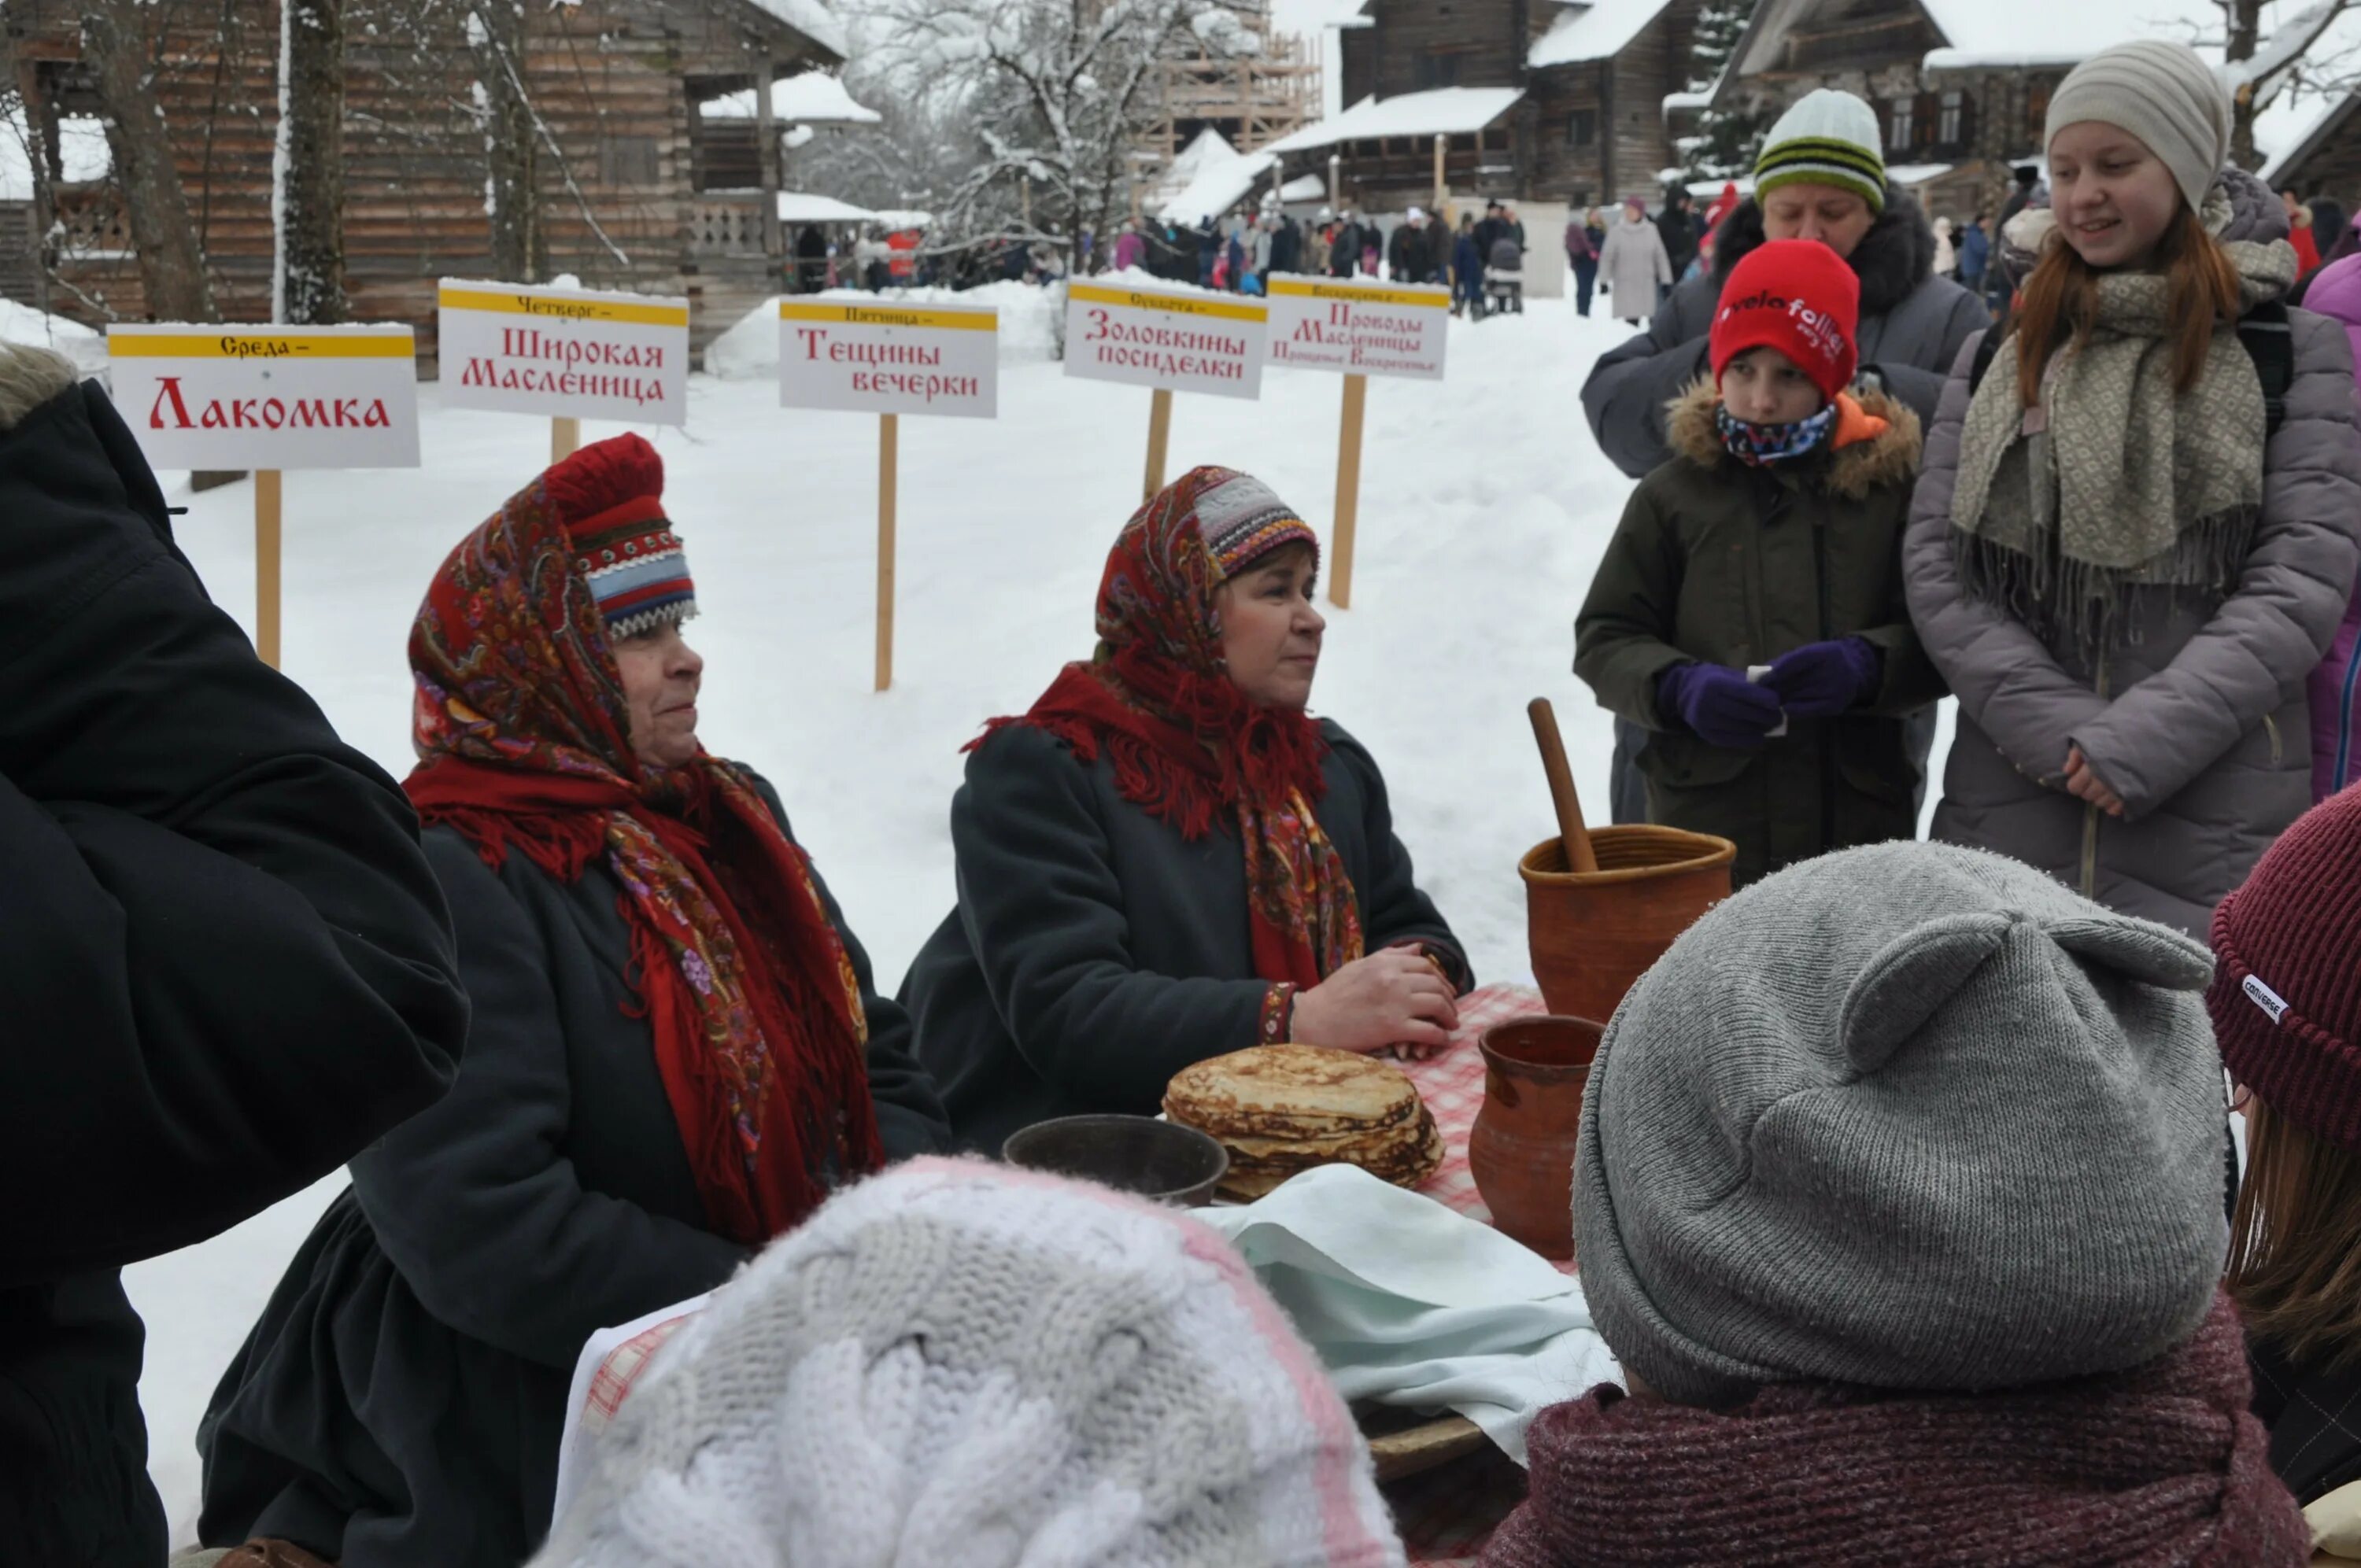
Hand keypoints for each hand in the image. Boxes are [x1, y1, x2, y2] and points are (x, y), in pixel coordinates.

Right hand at [1290, 949, 1457, 1055]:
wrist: (1313, 1019)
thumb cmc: (1334, 994)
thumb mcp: (1361, 966)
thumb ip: (1391, 956)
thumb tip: (1419, 948)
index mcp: (1385, 963)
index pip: (1425, 965)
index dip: (1441, 977)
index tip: (1445, 989)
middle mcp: (1394, 980)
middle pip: (1436, 985)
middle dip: (1449, 998)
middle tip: (1451, 1010)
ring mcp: (1395, 1004)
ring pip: (1438, 1006)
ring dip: (1450, 1017)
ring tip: (1451, 1025)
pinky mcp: (1394, 1028)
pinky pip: (1429, 1031)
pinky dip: (1440, 1036)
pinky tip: (1441, 1040)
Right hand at [1657, 662, 1784, 748]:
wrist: (1684, 692)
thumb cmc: (1712, 679)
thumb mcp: (1729, 674)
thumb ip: (1750, 683)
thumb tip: (1777, 693)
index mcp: (1715, 683)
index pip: (1746, 693)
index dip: (1765, 699)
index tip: (1778, 703)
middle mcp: (1708, 702)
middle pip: (1746, 713)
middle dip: (1766, 716)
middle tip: (1779, 717)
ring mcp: (1705, 720)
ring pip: (1741, 728)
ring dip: (1760, 729)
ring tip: (1770, 726)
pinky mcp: (1705, 734)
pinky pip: (1732, 740)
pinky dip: (1749, 740)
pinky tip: (1759, 736)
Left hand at [1760, 637, 1882, 718]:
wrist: (1855, 671)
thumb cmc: (1825, 661)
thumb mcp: (1810, 653)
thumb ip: (1788, 661)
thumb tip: (1761, 673)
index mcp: (1827, 652)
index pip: (1798, 660)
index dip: (1777, 670)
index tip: (1760, 678)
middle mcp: (1834, 671)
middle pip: (1795, 682)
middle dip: (1774, 687)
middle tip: (1758, 692)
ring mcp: (1836, 691)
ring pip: (1797, 697)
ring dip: (1780, 698)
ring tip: (1768, 699)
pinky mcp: (1834, 706)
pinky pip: (1805, 711)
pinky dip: (1791, 709)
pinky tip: (1784, 707)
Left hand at [2064, 745, 2124, 816]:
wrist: (2150, 743)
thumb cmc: (2118, 741)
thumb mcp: (2093, 740)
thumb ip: (2076, 755)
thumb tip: (2066, 770)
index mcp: (2092, 769)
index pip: (2074, 787)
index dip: (2075, 783)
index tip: (2079, 779)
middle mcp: (2103, 782)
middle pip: (2087, 796)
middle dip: (2087, 789)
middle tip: (2094, 781)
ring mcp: (2117, 792)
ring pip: (2100, 803)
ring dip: (2100, 797)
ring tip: (2106, 786)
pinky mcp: (2130, 798)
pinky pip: (2114, 810)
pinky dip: (2112, 805)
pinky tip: (2114, 795)